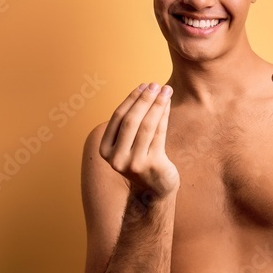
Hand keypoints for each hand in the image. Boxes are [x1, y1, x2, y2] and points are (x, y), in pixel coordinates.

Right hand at [100, 82, 178, 197]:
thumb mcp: (129, 143)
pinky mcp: (152, 165)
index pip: (118, 118)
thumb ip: (130, 122)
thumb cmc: (142, 158)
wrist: (155, 188)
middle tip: (155, 84)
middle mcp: (116, 158)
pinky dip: (164, 116)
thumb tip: (145, 89)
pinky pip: (159, 134)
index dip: (131, 99)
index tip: (143, 85)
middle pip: (131, 121)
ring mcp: (134, 163)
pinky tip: (168, 104)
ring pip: (146, 126)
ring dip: (157, 105)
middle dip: (144, 100)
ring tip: (166, 90)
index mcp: (105, 150)